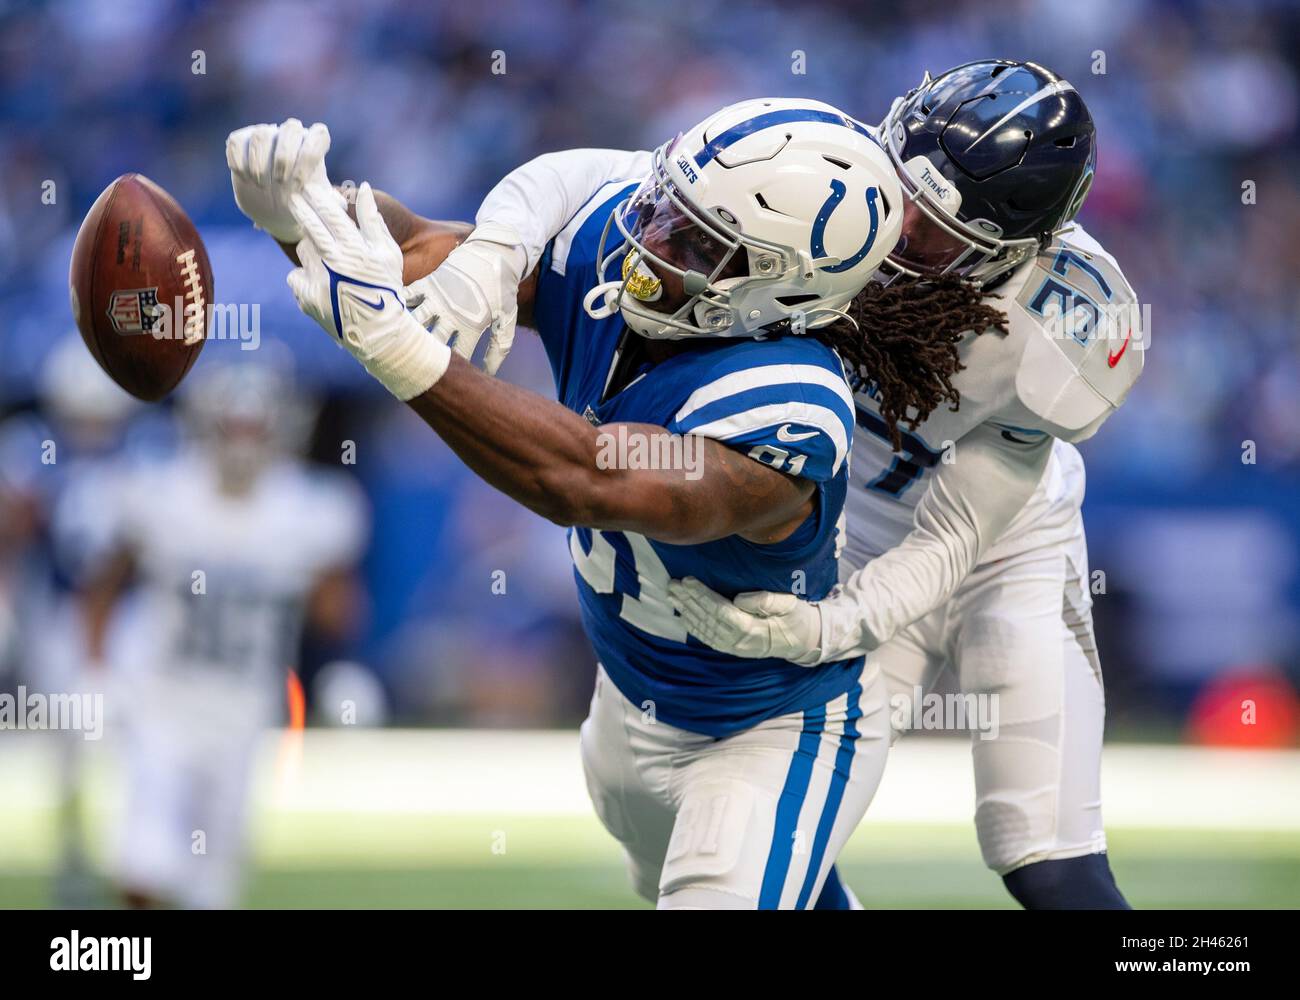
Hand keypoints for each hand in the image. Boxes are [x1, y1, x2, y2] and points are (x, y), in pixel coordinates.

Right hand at [226, 118, 331, 242]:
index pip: (319, 135)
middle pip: (291, 128)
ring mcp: (265, 134)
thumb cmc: (301, 201)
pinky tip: (245, 178)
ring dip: (260, 163)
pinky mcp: (241, 140)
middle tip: (280, 183)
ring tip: (261, 186)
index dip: (309, 156)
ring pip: (262, 134)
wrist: (274, 206)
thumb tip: (339, 204)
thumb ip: (328, 202)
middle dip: (285, 158)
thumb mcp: (317, 203)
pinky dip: (239, 161)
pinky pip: (236, 141)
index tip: (301, 184)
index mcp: (313, 144)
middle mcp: (290, 134)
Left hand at [287, 181, 449, 399]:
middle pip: (308, 227)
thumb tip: (362, 186)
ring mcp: (317, 281)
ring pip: (303, 251)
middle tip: (293, 200)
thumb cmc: (387, 287)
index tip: (306, 187)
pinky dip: (306, 277)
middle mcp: (332, 262)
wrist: (379, 332)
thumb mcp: (387, 252)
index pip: (329, 214)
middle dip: (300, 210)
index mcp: (354, 249)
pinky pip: (297, 276)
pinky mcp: (307, 298)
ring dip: (311, 250)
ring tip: (327, 261)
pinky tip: (322, 285)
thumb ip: (372, 219)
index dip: (316, 197)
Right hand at [403, 221, 523, 375]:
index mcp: (472, 326)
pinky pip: (408, 297)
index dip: (449, 370)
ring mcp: (438, 298)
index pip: (458, 356)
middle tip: (410, 370)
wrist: (495, 253)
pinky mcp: (430, 282)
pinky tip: (387, 318)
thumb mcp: (506, 319)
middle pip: (431, 344)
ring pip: (416, 322)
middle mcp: (452, 315)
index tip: (440, 380)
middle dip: (422, 359)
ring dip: (405, 336)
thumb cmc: (502, 289)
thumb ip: (498, 347)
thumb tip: (489, 373)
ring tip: (392, 350)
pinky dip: (397, 307)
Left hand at [667, 576, 823, 665]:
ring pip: (704, 629)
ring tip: (672, 595)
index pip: (720, 610)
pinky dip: (694, 627)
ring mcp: (734, 648)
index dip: (701, 595)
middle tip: (672, 584)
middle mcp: (739, 642)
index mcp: (752, 629)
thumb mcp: (788, 604)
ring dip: (686, 611)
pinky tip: (683, 616)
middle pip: (707, 619)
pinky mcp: (733, 648)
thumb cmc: (796, 617)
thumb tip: (739, 599)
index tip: (687, 580)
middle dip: (688, 601)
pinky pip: (708, 638)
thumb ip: (765, 601)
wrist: (804, 641)